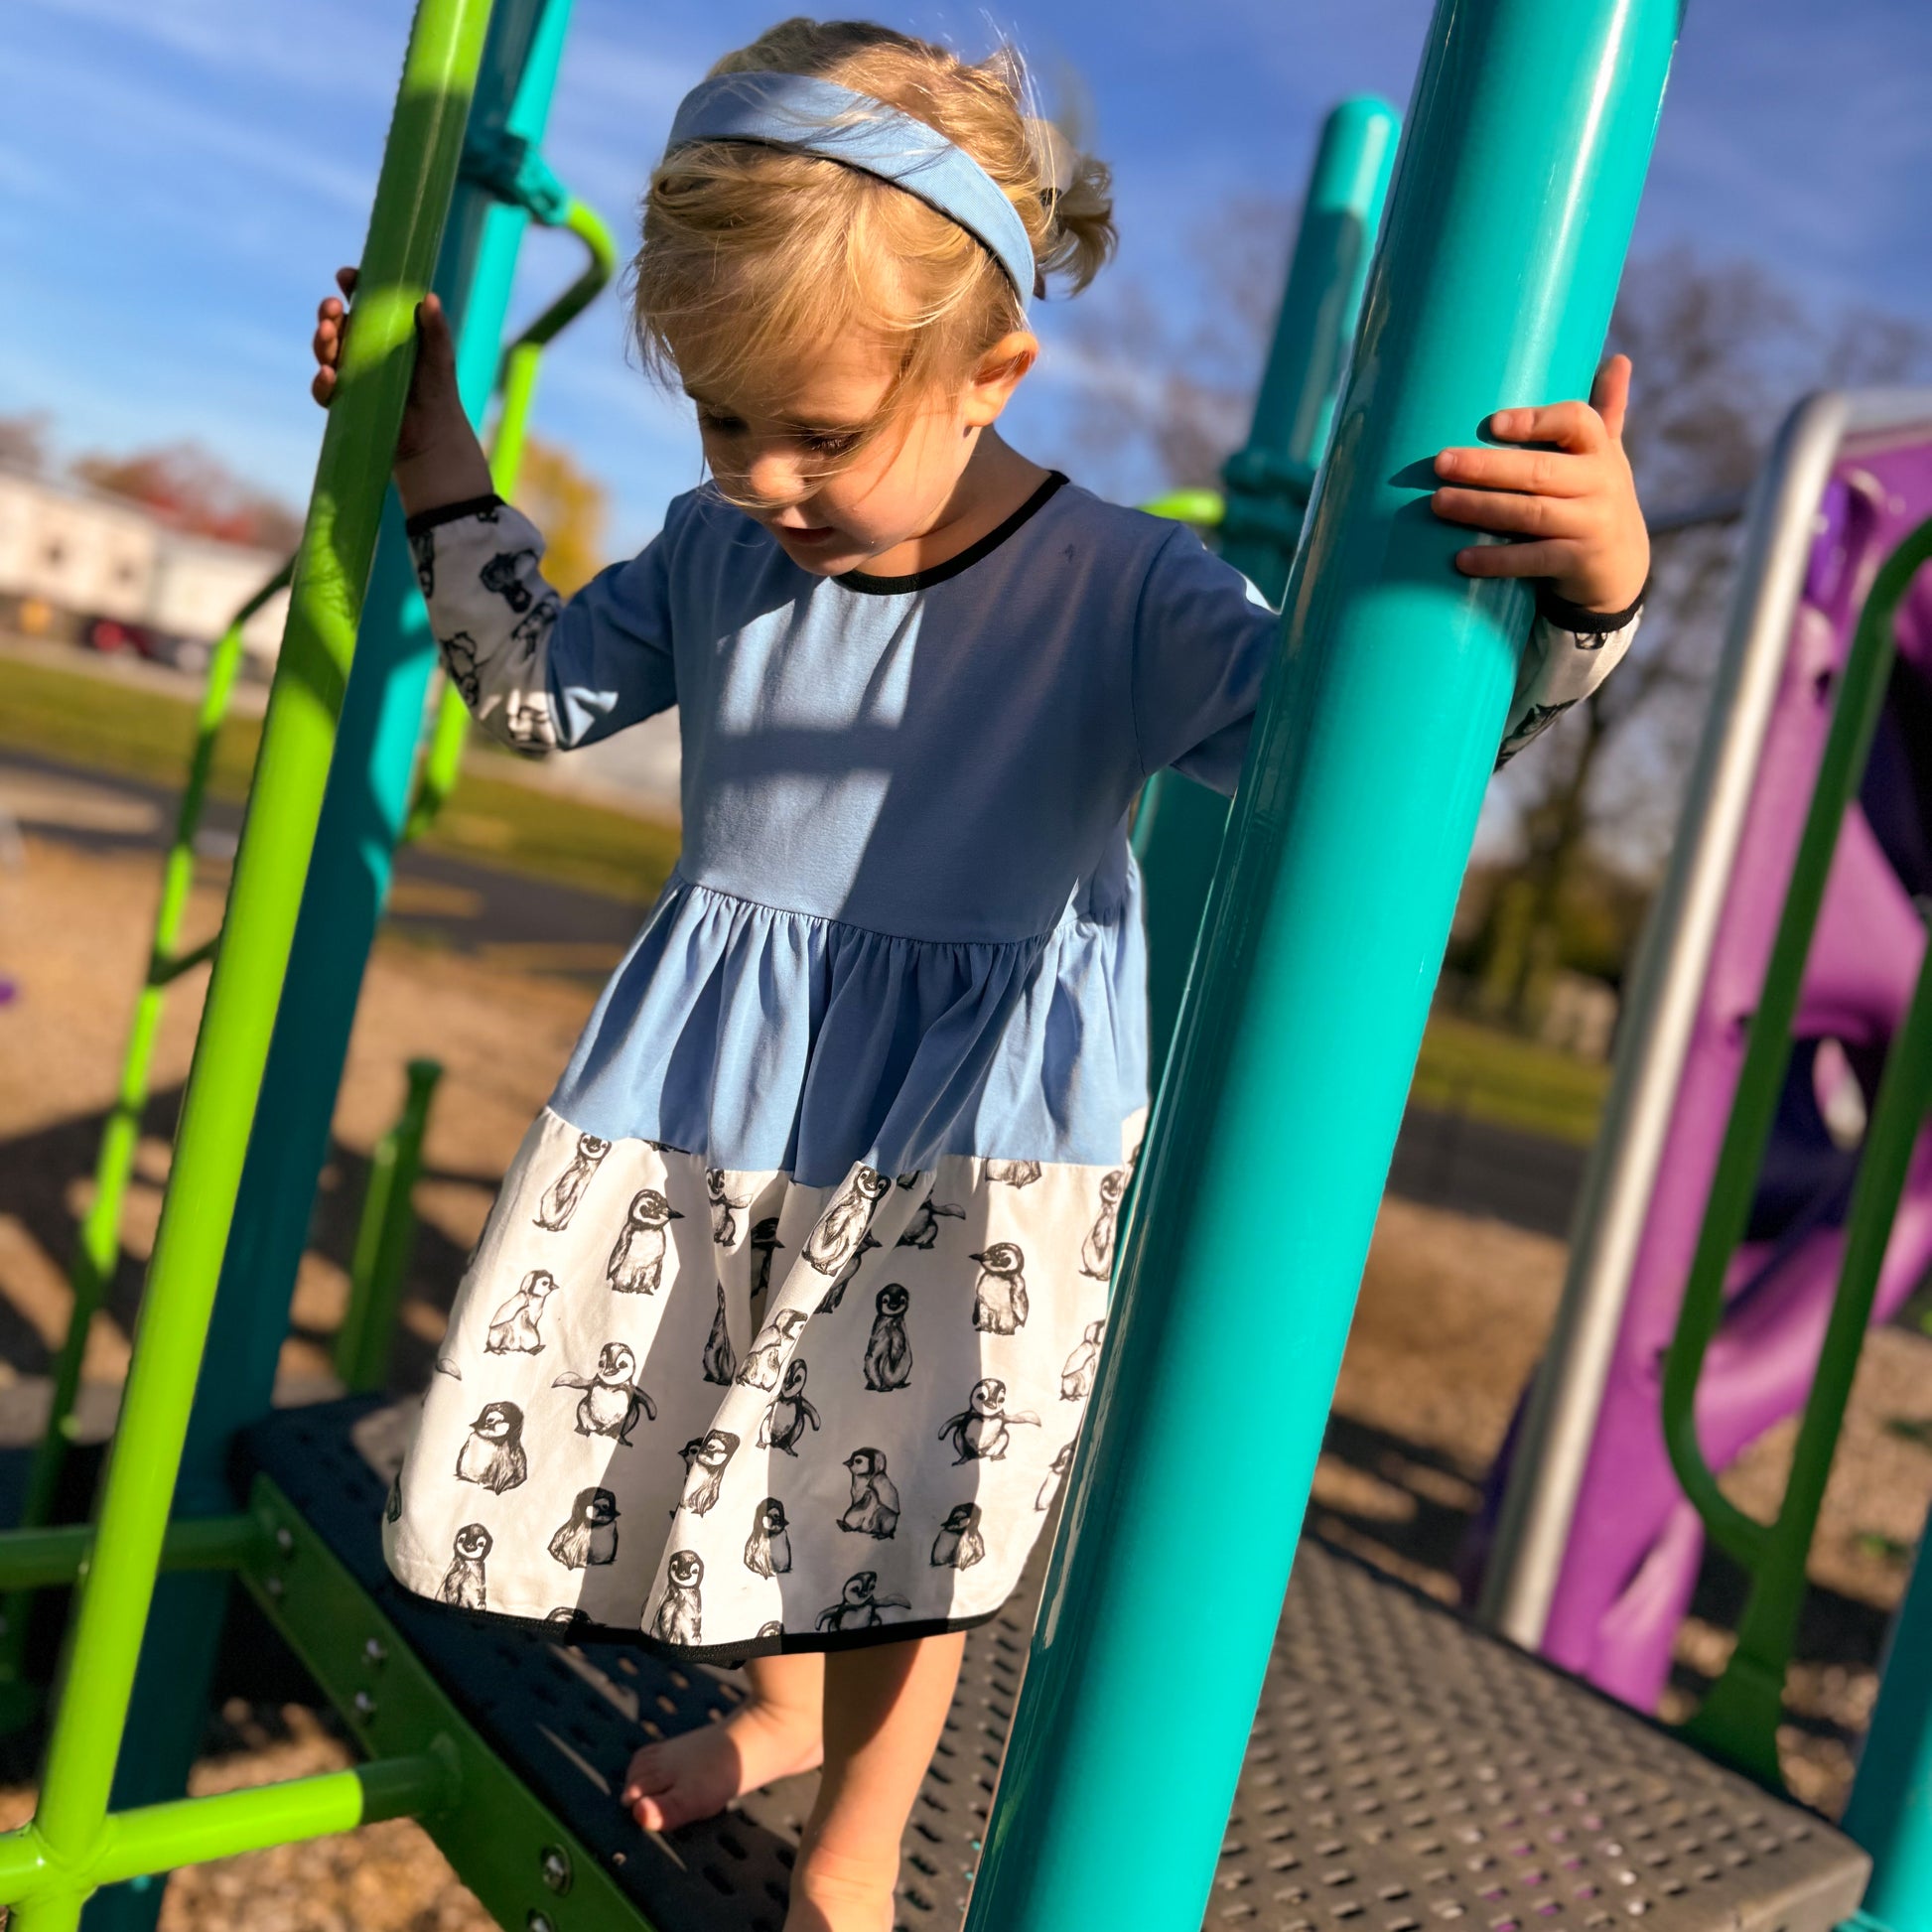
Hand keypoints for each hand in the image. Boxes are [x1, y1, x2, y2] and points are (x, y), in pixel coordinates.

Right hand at [311, 267, 492, 514]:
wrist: (433, 440)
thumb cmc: (438, 395)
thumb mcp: (440, 360)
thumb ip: (436, 331)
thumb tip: (430, 298)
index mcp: (382, 332)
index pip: (361, 303)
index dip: (352, 287)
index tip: (347, 276)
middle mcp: (362, 350)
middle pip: (337, 325)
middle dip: (329, 313)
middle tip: (332, 307)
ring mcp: (350, 376)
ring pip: (325, 352)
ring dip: (321, 341)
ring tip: (329, 334)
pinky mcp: (344, 402)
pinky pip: (324, 390)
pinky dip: (321, 382)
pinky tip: (328, 375)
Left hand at [1430, 354, 1647, 613]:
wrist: (1621, 568)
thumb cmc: (1597, 499)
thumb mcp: (1606, 455)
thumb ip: (1605, 411)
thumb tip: (1619, 358)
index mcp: (1600, 450)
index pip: (1576, 422)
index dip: (1536, 421)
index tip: (1492, 422)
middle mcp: (1602, 483)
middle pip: (1540, 470)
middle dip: (1487, 466)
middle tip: (1441, 462)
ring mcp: (1592, 524)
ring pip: (1531, 513)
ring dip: (1481, 508)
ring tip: (1438, 503)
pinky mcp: (1579, 562)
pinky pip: (1533, 559)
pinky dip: (1497, 560)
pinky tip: (1462, 558)